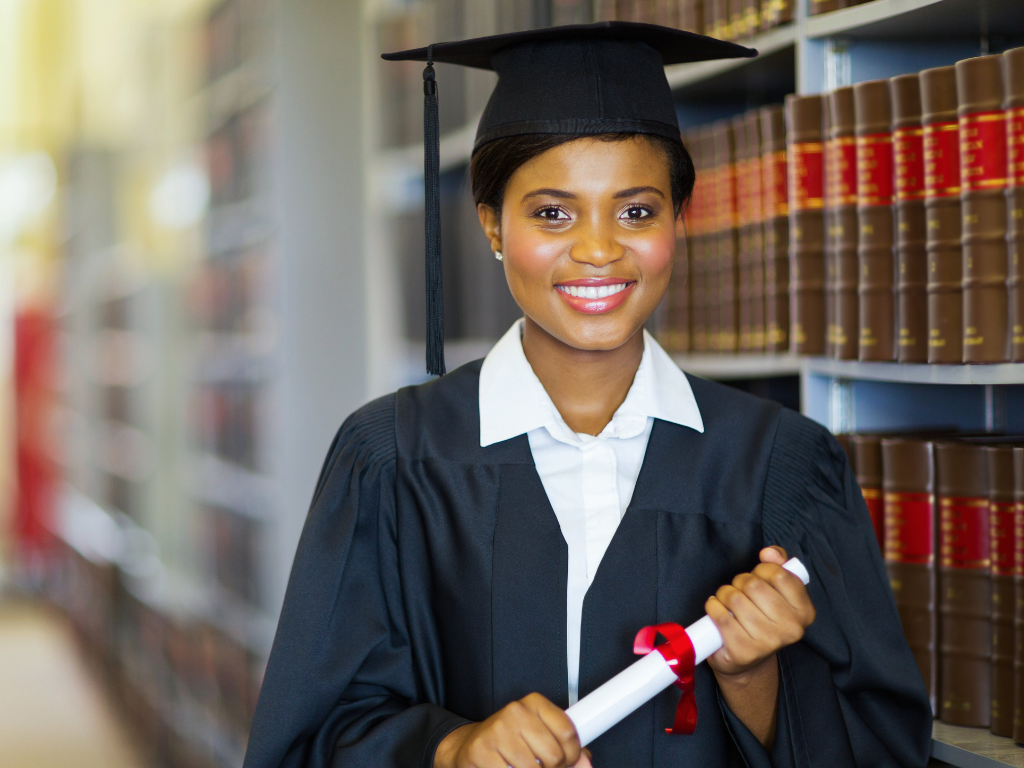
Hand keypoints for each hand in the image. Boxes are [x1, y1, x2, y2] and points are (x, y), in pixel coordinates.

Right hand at [434, 692, 591, 767]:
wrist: (471, 745)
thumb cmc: (510, 741)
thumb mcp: (540, 737)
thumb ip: (567, 751)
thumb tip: (587, 764)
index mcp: (534, 703)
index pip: (568, 732)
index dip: (572, 755)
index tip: (567, 761)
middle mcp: (516, 712)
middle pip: (554, 755)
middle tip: (543, 767)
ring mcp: (498, 730)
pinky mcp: (482, 750)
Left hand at [705, 546, 814, 678]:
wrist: (747, 660)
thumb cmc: (762, 618)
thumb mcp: (776, 591)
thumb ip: (778, 564)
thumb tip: (769, 552)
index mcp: (805, 612)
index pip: (778, 574)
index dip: (762, 570)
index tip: (758, 577)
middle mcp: (791, 629)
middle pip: (753, 584)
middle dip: (740, 582)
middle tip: (740, 591)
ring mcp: (768, 642)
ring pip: (734, 597)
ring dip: (724, 594)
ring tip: (728, 602)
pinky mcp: (744, 651)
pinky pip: (721, 615)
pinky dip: (713, 607)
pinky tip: (717, 610)